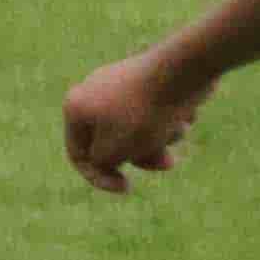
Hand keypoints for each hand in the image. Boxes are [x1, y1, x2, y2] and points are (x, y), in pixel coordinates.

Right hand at [63, 49, 207, 193]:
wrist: (182, 72)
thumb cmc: (144, 115)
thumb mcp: (114, 152)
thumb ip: (101, 163)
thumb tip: (107, 159)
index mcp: (75, 108)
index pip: (78, 155)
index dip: (100, 179)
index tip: (127, 188)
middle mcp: (93, 92)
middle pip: (113, 144)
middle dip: (143, 158)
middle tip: (168, 162)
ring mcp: (121, 84)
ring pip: (138, 131)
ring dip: (160, 140)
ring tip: (178, 130)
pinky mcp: (149, 82)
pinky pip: (155, 114)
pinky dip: (168, 121)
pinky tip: (184, 114)